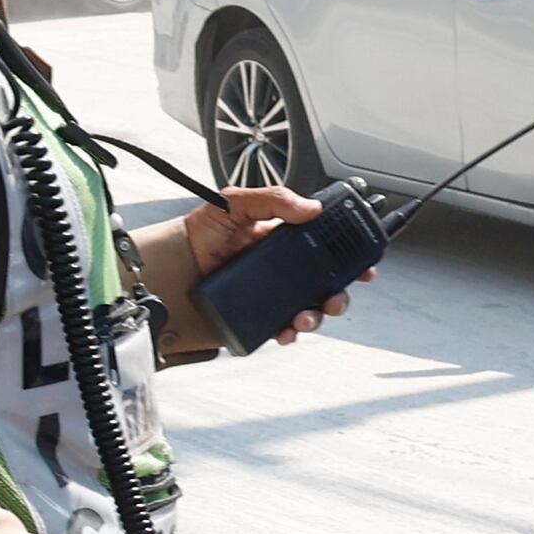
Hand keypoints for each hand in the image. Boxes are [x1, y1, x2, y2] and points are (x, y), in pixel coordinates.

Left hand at [180, 183, 366, 331]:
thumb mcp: (234, 203)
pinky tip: (287, 330)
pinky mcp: (258, 317)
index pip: (327, 249)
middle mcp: (283, 271)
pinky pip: (284, 330)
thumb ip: (272, 199)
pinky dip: (291, 334)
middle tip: (336, 298)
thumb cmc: (199, 233)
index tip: (364, 266)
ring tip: (307, 317)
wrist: (170, 267)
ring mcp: (273, 296)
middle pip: (326, 286)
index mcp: (285, 242)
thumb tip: (310, 208)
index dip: (349, 258)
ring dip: (318, 317)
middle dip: (339, 296)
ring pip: (310, 310)